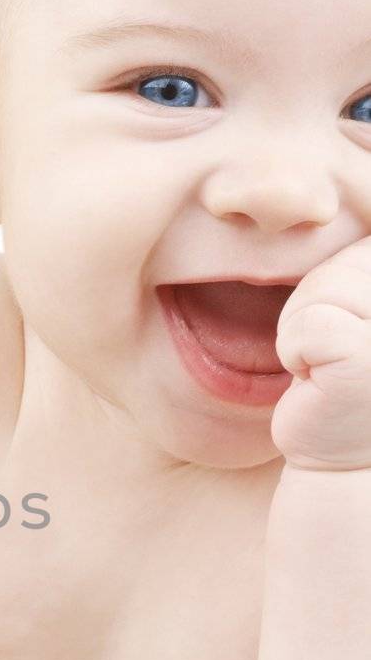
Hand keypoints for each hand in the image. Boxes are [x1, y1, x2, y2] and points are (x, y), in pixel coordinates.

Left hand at [271, 234, 370, 470]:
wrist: (349, 463)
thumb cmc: (356, 377)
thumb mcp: (367, 304)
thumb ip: (364, 263)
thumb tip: (332, 196)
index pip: (367, 246)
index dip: (347, 284)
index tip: (358, 331)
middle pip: (344, 265)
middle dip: (322, 306)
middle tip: (340, 354)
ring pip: (321, 291)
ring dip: (306, 331)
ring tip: (331, 367)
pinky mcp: (367, 361)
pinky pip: (306, 325)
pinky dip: (295, 353)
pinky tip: (318, 383)